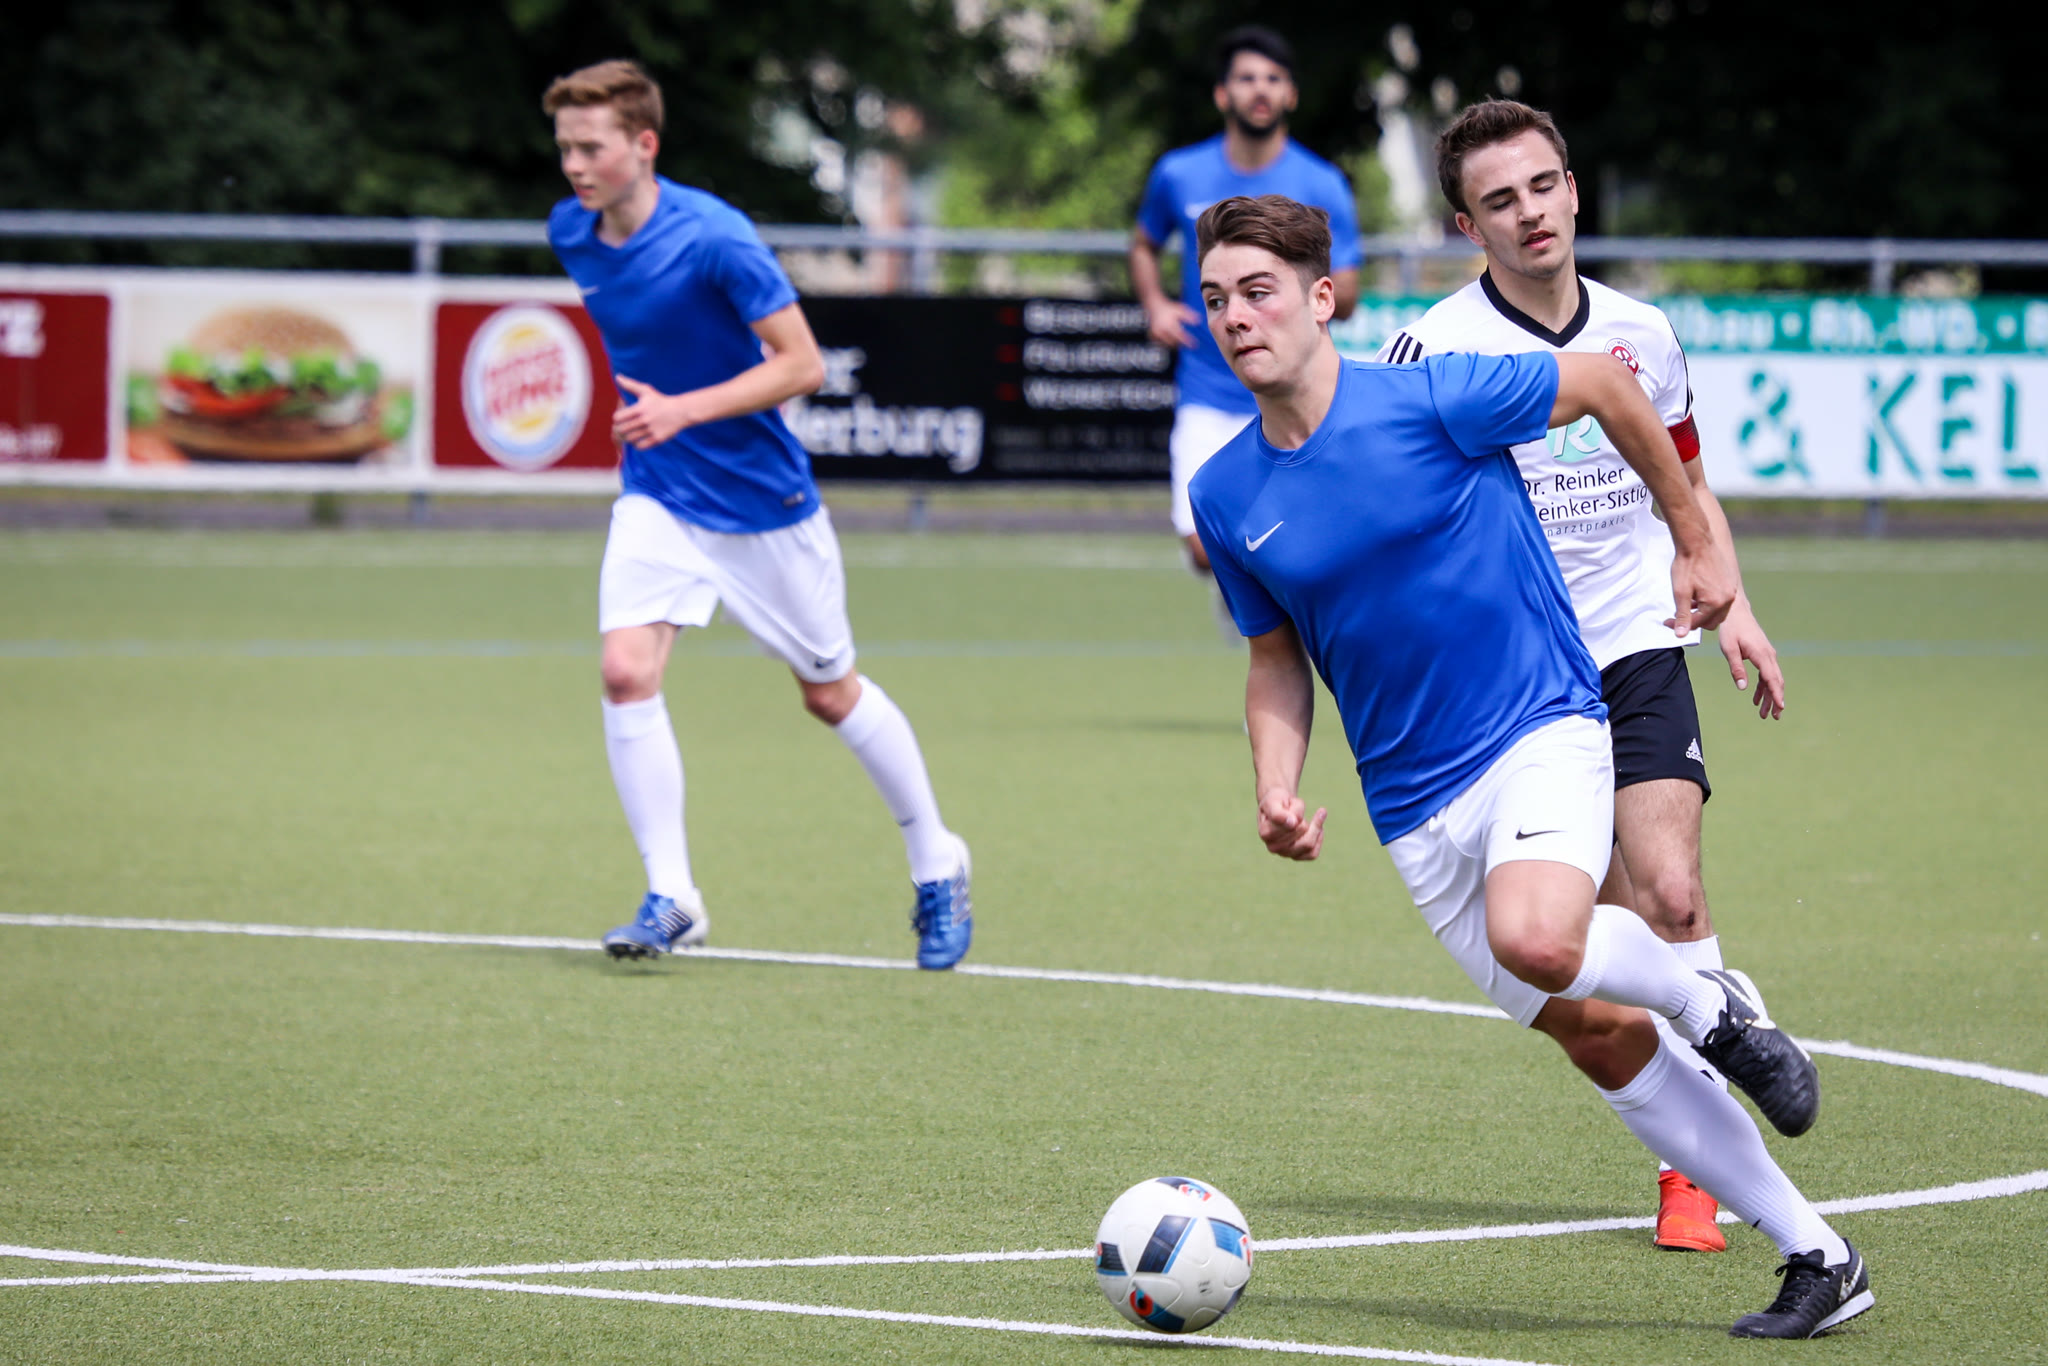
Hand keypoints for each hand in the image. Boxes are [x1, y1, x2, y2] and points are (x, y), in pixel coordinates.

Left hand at [612, 375, 694, 447]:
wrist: (680, 411)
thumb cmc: (660, 400)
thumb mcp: (646, 391)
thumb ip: (630, 385)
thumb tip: (617, 377)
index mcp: (640, 408)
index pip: (618, 417)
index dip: (617, 418)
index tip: (621, 418)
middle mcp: (644, 420)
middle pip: (621, 430)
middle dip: (619, 430)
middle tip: (622, 429)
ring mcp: (651, 430)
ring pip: (630, 439)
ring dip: (627, 437)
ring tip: (629, 434)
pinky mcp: (657, 439)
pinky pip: (640, 446)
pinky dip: (636, 444)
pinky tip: (638, 440)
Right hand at [1146, 299, 1202, 349]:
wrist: (1155, 305)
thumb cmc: (1169, 308)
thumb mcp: (1181, 309)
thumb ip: (1189, 316)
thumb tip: (1198, 321)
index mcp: (1170, 323)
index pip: (1180, 335)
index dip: (1187, 341)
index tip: (1194, 345)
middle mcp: (1162, 329)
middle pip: (1174, 342)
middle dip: (1181, 344)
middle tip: (1187, 345)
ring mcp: (1156, 333)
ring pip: (1167, 344)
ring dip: (1174, 344)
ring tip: (1179, 343)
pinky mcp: (1152, 335)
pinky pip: (1161, 342)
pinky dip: (1166, 342)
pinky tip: (1169, 339)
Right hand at [1257, 788, 1325, 860]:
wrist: (1278, 806)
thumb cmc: (1276, 802)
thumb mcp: (1274, 801)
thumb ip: (1279, 812)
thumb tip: (1293, 823)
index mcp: (1265, 833)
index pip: (1289, 825)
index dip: (1296, 813)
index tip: (1295, 803)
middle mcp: (1273, 847)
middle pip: (1301, 831)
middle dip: (1303, 819)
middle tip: (1298, 812)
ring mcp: (1284, 854)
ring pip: (1308, 845)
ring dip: (1315, 828)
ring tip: (1316, 816)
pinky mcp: (1296, 857)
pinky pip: (1313, 854)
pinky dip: (1319, 839)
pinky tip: (1319, 828)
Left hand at [1666, 545, 1735, 635]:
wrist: (1697, 541)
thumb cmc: (1687, 565)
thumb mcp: (1680, 593)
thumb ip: (1682, 615)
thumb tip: (1681, 635)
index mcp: (1717, 603)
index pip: (1697, 624)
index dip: (1680, 625)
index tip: (1667, 622)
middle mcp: (1728, 598)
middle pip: (1710, 622)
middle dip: (1693, 621)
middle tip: (1677, 615)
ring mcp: (1731, 590)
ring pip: (1716, 612)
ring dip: (1702, 613)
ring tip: (1687, 604)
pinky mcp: (1730, 582)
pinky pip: (1721, 601)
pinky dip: (1709, 603)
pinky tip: (1696, 595)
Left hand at [1716, 597, 1785, 719]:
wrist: (1735, 612)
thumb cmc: (1731, 630)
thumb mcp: (1730, 650)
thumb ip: (1736, 668)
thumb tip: (1743, 688)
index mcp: (1762, 655)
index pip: (1772, 678)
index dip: (1776, 694)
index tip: (1781, 707)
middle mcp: (1768, 655)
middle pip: (1776, 681)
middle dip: (1776, 700)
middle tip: (1774, 717)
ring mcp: (1767, 655)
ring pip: (1772, 679)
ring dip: (1769, 696)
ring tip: (1764, 713)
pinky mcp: (1762, 655)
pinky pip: (1766, 674)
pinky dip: (1763, 687)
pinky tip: (1756, 699)